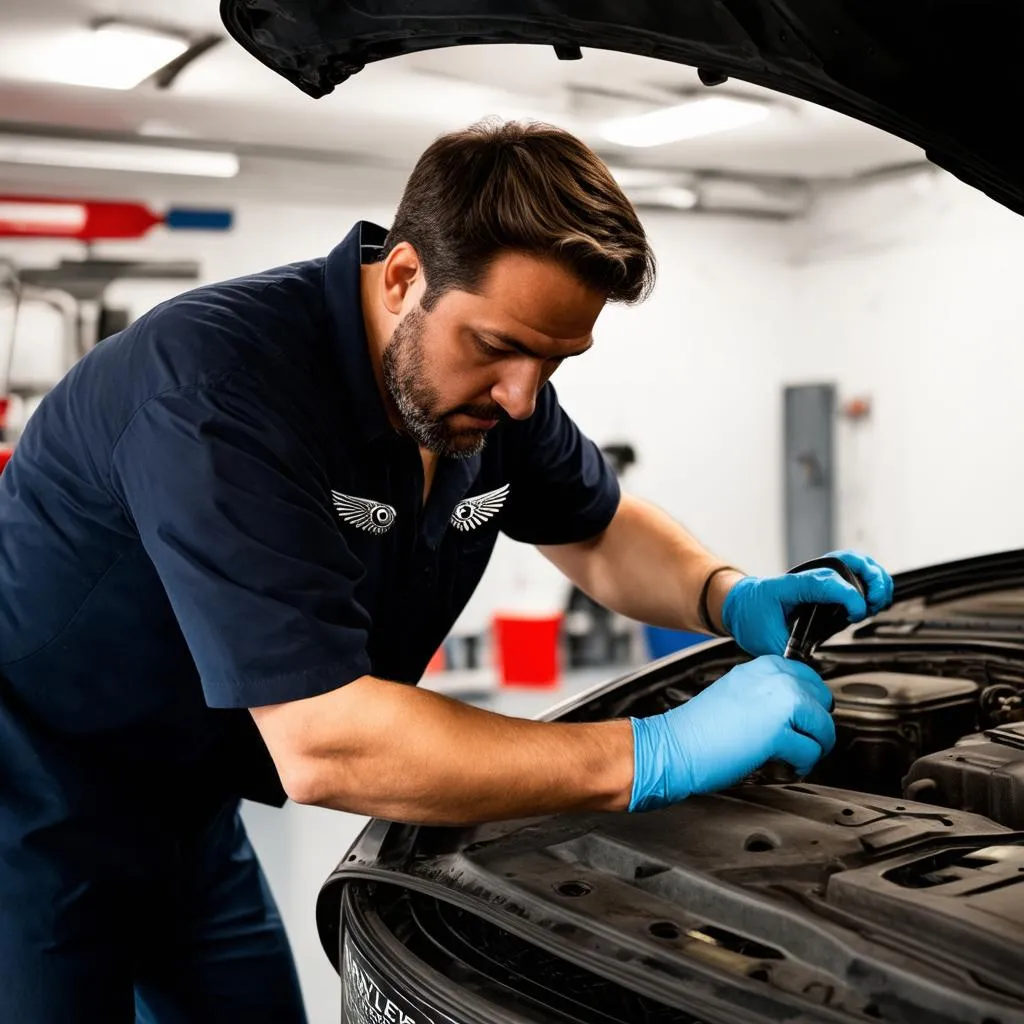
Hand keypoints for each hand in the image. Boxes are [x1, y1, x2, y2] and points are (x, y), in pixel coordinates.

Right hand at [628, 655, 835, 811]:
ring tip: (793, 755)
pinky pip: (811, 753)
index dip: (810, 702)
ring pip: (824, 728)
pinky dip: (801, 765)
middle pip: (823, 701)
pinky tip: (784, 766)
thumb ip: (767, 691)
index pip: (810, 676)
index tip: (804, 717)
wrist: (674, 745)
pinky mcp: (778, 733)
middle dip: (816, 725)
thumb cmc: (699, 727)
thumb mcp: (736, 691)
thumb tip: (797, 706)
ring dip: (814, 747)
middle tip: (801, 739)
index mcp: (763, 666)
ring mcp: (778, 703)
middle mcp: (774, 679)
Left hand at [720, 549, 893, 656]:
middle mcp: (808, 576)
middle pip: (849, 561)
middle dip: (870, 579)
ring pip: (855, 562)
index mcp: (790, 586)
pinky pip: (854, 573)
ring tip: (877, 601)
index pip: (826, 581)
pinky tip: (873, 601)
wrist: (739, 605)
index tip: (856, 613)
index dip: (847, 595)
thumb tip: (809, 675)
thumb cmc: (750, 617)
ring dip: (874, 578)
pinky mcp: (826, 586)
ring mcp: (819, 579)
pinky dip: (870, 582)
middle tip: (873, 604)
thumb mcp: (764, 641)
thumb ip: (789, 656)